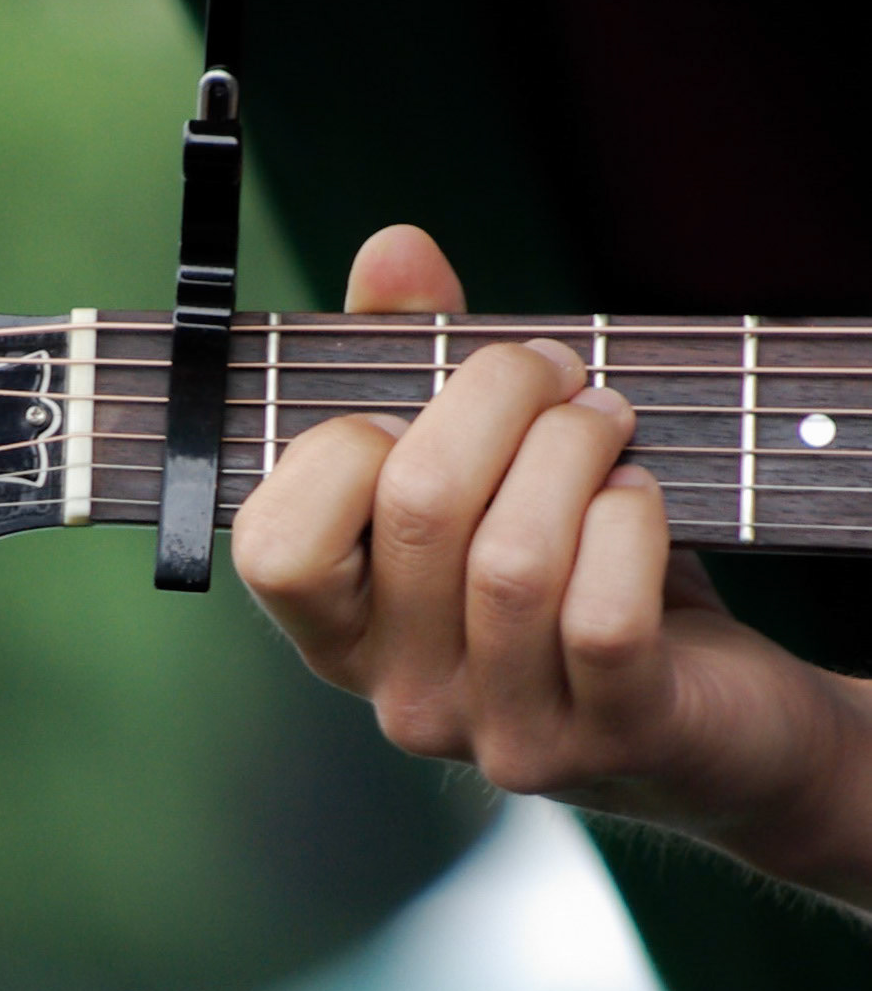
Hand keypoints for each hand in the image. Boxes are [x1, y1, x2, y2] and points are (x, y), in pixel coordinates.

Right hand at [232, 225, 871, 906]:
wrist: (714, 710)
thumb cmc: (570, 564)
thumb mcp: (479, 463)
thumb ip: (414, 355)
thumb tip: (395, 249)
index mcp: (340, 632)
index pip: (276, 548)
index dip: (342, 448)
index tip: (412, 409)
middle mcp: (399, 696)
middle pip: (417, 509)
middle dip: (498, 396)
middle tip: (553, 368)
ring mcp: (498, 730)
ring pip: (513, 561)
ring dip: (575, 450)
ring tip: (605, 420)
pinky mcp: (606, 740)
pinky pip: (602, 612)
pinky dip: (630, 523)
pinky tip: (640, 498)